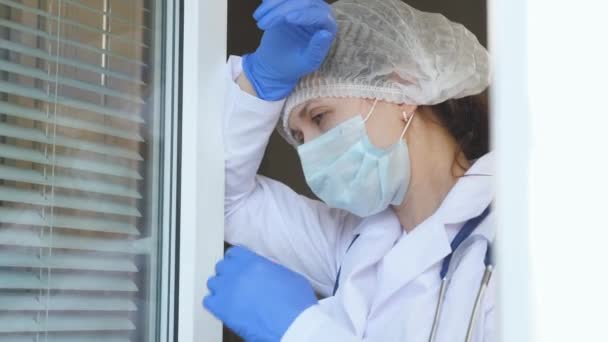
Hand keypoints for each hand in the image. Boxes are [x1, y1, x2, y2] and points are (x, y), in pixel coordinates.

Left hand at [203, 246, 317, 341]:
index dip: (237, 261)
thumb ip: (271, 269)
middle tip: (236, 282)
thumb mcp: (288, 275)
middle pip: (221, 267)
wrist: (292, 325)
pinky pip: (208, 301)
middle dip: (228, 274)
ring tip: (230, 295)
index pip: (234, 253)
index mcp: (253, 262)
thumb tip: (267, 271)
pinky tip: (223, 307)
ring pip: (213, 283)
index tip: (238, 266)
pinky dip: (214, 303)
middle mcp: (237, 273)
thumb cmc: (296, 303)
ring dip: (221, 288)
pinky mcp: (222, 309)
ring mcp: (227, 290)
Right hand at [243, 0, 336, 99]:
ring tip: (258, 19)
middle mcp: (319, 12)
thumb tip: (325, 33)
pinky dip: (270, 1)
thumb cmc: (294, 64)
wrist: (277, 62)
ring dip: (272, 5)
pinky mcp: (292, 3)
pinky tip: (261, 10)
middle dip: (281, 11)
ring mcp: (305, 6)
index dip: (304, 15)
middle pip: (304, 2)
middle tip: (262, 25)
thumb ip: (317, 49)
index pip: (320, 15)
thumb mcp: (307, 62)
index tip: (286, 19)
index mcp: (327, 28)